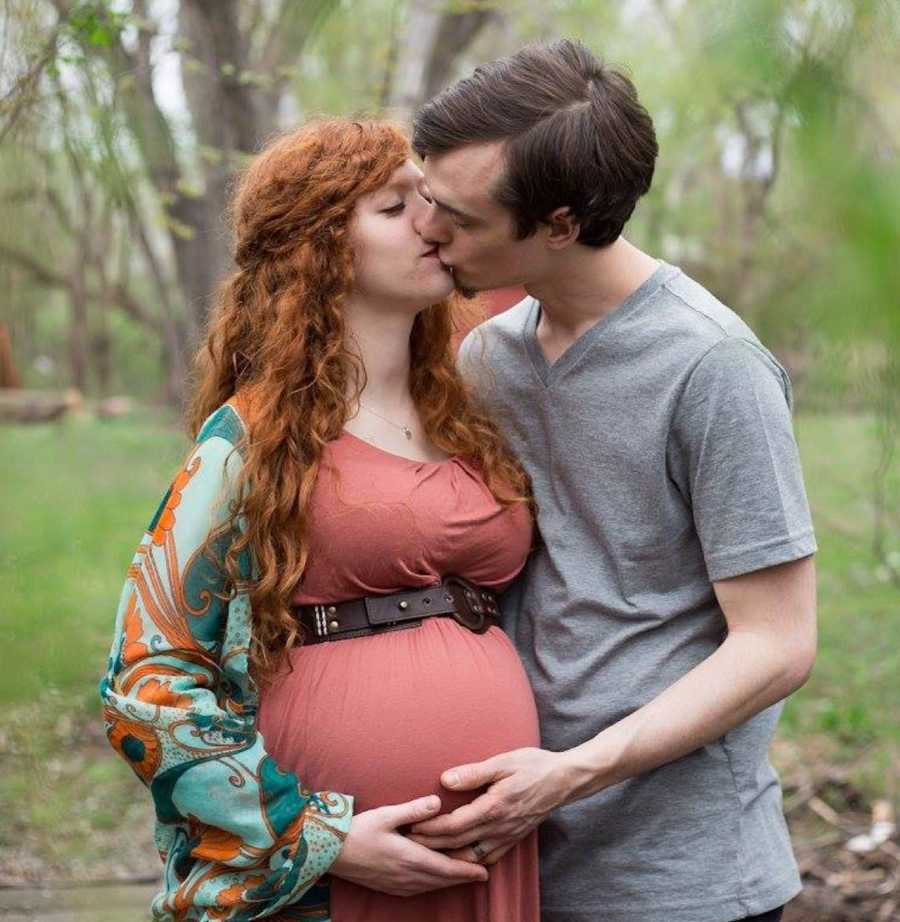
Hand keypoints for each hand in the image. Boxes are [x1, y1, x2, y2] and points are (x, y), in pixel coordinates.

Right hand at [330, 795, 488, 895]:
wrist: (330, 851)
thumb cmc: (358, 829)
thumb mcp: (387, 814)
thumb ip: (414, 809)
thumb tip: (438, 802)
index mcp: (410, 858)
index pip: (446, 868)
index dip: (467, 871)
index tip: (485, 871)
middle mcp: (407, 876)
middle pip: (442, 880)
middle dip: (463, 877)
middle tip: (482, 873)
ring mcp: (398, 884)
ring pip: (431, 886)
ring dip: (449, 881)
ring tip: (464, 875)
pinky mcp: (390, 887)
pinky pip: (419, 889)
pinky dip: (433, 884)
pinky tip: (435, 878)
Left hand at [408, 748, 569, 865]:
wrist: (564, 779)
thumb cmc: (533, 765)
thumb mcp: (503, 762)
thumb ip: (473, 773)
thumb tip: (445, 780)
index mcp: (493, 807)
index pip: (454, 825)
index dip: (430, 828)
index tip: (412, 826)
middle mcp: (499, 827)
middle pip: (458, 842)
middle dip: (432, 844)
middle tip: (410, 842)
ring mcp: (508, 836)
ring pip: (472, 855)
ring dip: (448, 856)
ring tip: (429, 852)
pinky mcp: (514, 838)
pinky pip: (489, 857)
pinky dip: (471, 860)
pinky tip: (461, 857)